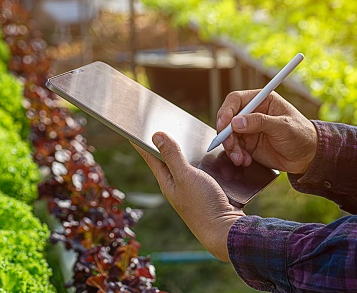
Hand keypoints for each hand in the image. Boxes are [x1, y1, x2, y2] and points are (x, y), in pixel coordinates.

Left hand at [132, 132, 244, 261]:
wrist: (225, 231)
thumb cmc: (203, 205)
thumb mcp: (185, 176)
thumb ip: (172, 156)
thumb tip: (156, 136)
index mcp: (166, 180)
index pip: (149, 156)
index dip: (141, 142)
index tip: (131, 130)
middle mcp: (176, 184)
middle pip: (168, 158)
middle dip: (165, 143)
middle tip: (160, 126)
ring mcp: (190, 188)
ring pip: (187, 164)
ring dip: (187, 151)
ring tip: (183, 135)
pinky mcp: (206, 191)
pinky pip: (202, 170)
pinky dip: (204, 160)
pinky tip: (209, 154)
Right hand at [217, 90, 316, 173]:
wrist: (307, 157)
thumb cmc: (301, 136)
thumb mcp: (283, 127)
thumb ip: (260, 122)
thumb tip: (236, 122)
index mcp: (262, 101)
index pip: (236, 100)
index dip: (226, 111)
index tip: (224, 124)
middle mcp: (252, 113)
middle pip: (228, 119)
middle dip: (226, 134)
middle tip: (230, 146)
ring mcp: (248, 129)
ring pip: (228, 135)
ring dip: (231, 148)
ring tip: (240, 159)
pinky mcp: (247, 143)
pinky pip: (233, 148)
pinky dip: (236, 155)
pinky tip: (245, 160)